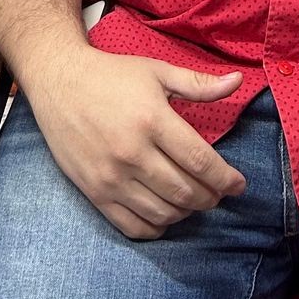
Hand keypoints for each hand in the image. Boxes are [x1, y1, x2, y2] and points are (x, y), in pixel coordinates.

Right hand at [21, 43, 247, 238]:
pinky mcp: (95, 193)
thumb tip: (238, 83)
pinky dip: (157, 227)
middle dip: (210, 197)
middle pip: (185, 192)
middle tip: (218, 192)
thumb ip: (199, 84)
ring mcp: (112, 178)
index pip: (200, 161)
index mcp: (152, 120)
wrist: (59, 82)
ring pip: (163, 213)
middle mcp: (133, 153)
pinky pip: (133, 226)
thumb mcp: (157, 72)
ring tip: (194, 200)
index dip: (225, 178)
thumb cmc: (112, 75)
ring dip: (186, 212)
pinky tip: (166, 214)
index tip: (239, 184)